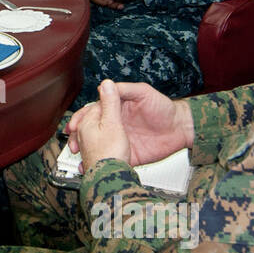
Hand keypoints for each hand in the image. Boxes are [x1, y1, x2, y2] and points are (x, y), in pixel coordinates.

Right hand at [68, 81, 192, 166]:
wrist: (181, 128)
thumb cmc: (164, 108)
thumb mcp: (143, 93)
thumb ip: (124, 89)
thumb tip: (105, 85)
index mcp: (116, 110)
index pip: (93, 113)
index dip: (81, 119)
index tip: (74, 125)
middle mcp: (116, 125)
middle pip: (91, 132)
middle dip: (78, 138)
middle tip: (72, 145)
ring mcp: (121, 140)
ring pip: (98, 147)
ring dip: (87, 152)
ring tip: (80, 157)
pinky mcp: (129, 154)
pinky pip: (113, 159)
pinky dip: (103, 164)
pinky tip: (95, 166)